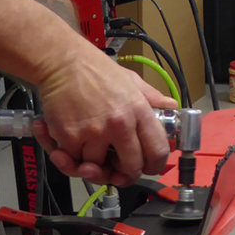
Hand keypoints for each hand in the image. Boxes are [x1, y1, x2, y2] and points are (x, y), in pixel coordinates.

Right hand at [30, 45, 176, 185]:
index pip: (157, 150)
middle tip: (117, 165)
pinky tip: (68, 143)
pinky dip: (70, 156)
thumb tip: (172, 107)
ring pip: (99, 167)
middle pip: (131, 167)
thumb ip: (153, 97)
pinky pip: (74, 161)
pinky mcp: (70, 137)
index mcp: (138, 110)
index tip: (149, 167)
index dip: (155, 165)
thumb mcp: (131, 80)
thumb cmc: (96, 69)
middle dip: (125, 172)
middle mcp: (119, 124)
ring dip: (93, 162)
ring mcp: (94, 133)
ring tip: (89, 148)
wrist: (62, 62)